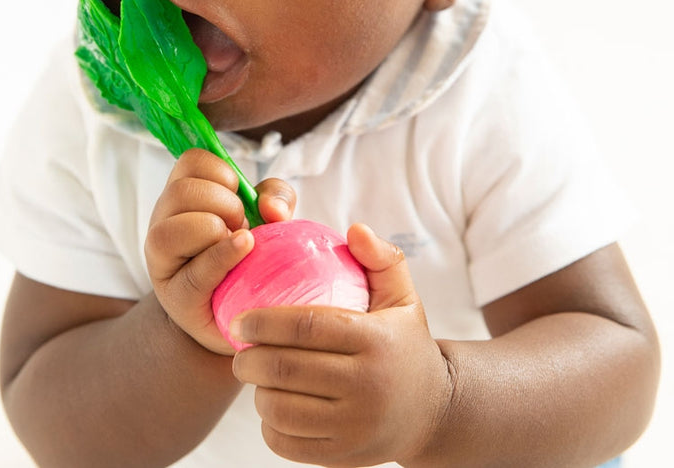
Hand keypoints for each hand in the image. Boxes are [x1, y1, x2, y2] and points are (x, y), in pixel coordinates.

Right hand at [145, 149, 295, 354]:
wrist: (245, 313)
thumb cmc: (250, 255)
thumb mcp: (267, 217)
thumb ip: (275, 198)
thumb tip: (271, 207)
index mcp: (183, 195)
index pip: (191, 160)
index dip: (222, 172)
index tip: (238, 195)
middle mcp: (163, 222)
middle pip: (182, 191)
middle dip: (224, 203)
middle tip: (241, 224)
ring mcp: (163, 261)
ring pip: (172, 230)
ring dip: (216, 230)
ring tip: (239, 243)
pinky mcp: (177, 297)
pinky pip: (196, 272)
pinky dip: (224, 256)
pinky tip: (245, 250)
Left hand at [230, 223, 453, 466]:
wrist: (433, 410)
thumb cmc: (405, 342)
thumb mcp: (403, 296)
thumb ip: (380, 257)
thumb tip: (353, 230)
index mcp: (375, 340)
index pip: (307, 327)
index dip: (265, 321)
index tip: (240, 318)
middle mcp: (367, 386)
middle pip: (286, 370)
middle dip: (249, 357)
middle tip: (239, 348)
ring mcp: (355, 427)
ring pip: (281, 409)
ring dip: (256, 391)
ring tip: (255, 374)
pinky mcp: (344, 456)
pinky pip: (287, 443)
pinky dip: (269, 424)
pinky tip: (272, 404)